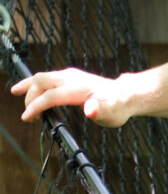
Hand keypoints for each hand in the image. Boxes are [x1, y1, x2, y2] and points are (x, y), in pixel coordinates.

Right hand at [12, 67, 143, 127]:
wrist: (126, 95)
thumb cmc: (118, 106)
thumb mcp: (112, 112)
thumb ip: (100, 111)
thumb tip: (91, 110)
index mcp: (79, 88)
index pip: (51, 96)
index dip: (37, 107)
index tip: (27, 118)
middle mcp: (72, 78)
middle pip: (41, 82)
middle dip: (30, 97)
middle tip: (29, 116)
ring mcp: (70, 75)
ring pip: (41, 76)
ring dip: (28, 88)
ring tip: (16, 94)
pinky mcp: (69, 76)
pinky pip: (46, 77)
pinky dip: (33, 83)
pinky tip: (24, 87)